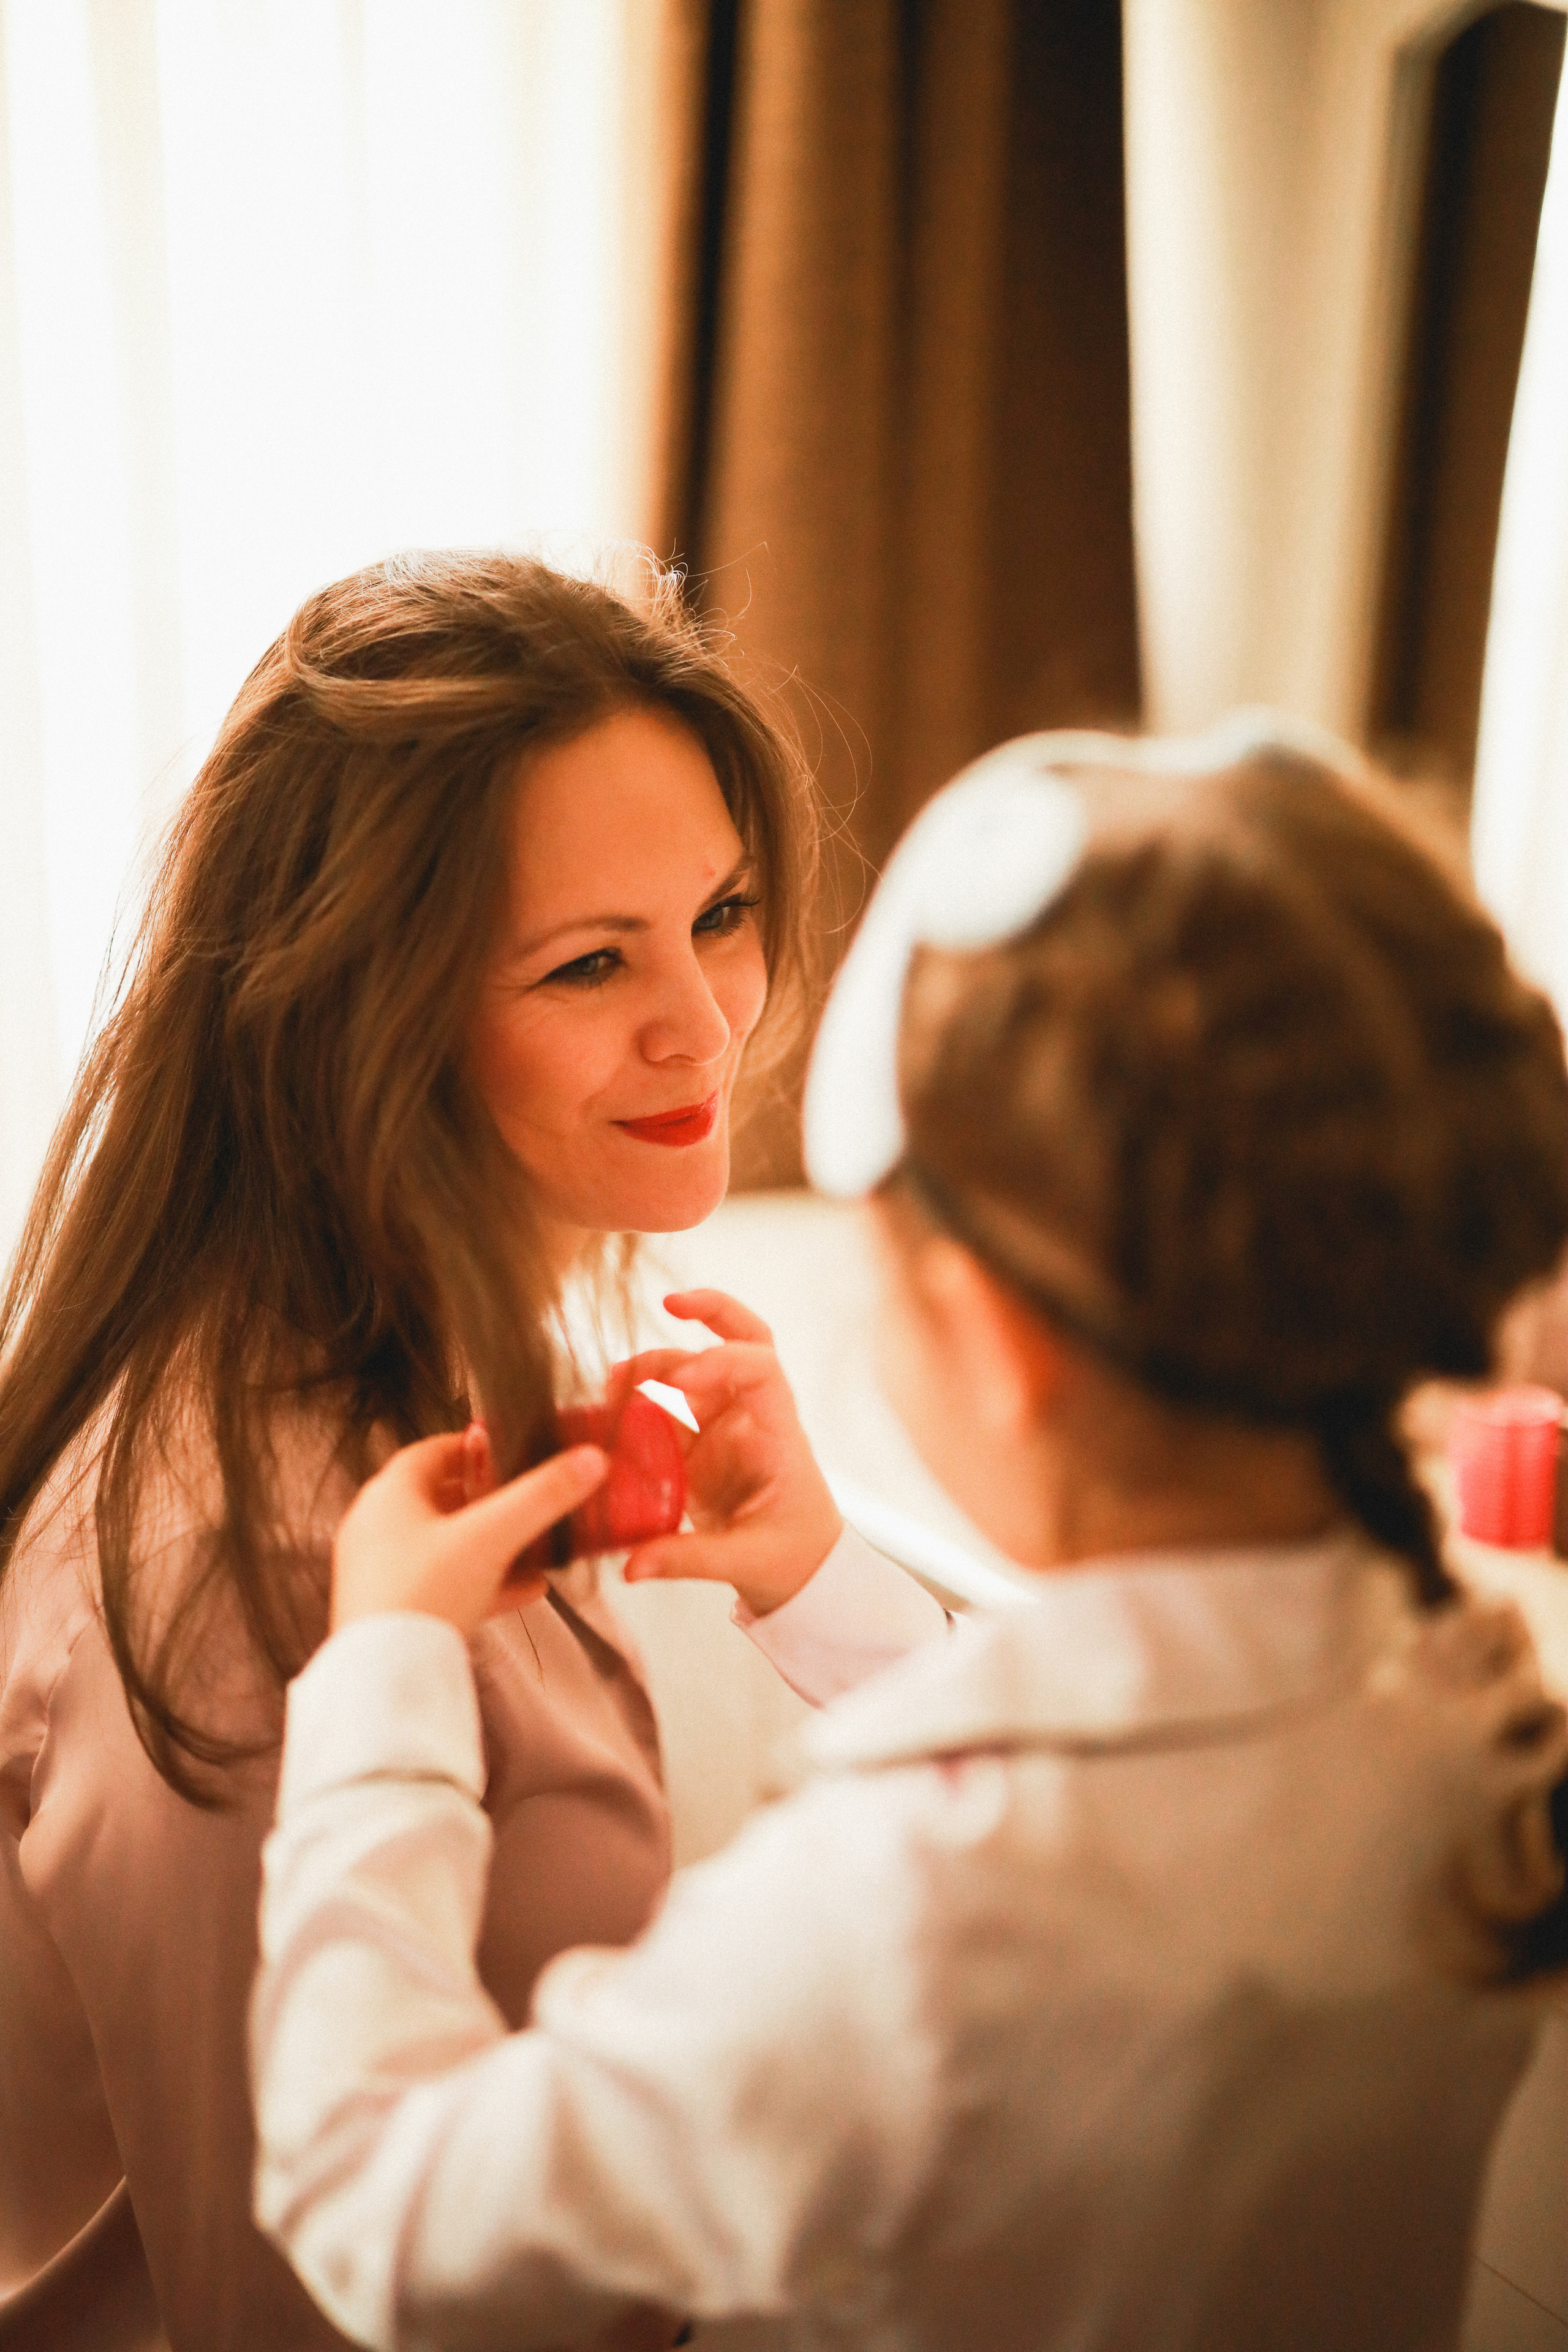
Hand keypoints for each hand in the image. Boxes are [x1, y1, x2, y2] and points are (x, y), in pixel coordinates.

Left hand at [330, 1425, 607, 1637]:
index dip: (469, 1448)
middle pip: (440, 1501)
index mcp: (389, 1497)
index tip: (500, 1449)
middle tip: (522, 1499)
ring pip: (445, 1548)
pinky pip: (444, 1587)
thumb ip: (541, 1496)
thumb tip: (584, 1462)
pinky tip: (523, 1591)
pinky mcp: (395, 1611)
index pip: (429, 1453)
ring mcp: (383, 1574)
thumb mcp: (492, 1537)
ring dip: (490, 1546)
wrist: (387, 1677)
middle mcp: (378, 1531)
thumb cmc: (419, 1597)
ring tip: (533, 1550)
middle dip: (487, 1501)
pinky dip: (483, 1583)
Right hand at [605, 1289, 841, 1616]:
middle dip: (711, 1313)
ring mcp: (725, 1428)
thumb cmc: (794, 1557)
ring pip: (693, 1372)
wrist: (802, 1572)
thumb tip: (632, 1563)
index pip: (763, 1370)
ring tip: (614, 1382)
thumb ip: (687, 1558)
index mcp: (778, 1434)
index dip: (723, 1360)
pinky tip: (610, 1407)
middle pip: (741, 1343)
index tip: (683, 1378)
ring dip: (656, 1366)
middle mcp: (752, 1418)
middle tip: (670, 1303)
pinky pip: (666, 1411)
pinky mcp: (698, 1446)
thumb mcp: (747, 1563)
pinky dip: (639, 1403)